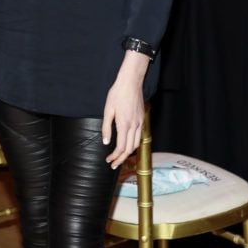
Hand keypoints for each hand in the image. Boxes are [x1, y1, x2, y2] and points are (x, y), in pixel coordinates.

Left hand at [102, 51, 147, 168]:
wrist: (131, 82)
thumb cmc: (117, 94)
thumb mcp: (107, 110)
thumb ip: (106, 128)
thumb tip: (105, 142)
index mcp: (124, 124)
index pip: (121, 147)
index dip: (115, 157)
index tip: (108, 160)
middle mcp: (134, 126)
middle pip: (129, 149)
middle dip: (121, 159)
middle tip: (113, 164)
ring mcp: (140, 123)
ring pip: (136, 144)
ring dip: (128, 153)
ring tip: (119, 158)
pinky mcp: (142, 119)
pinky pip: (139, 136)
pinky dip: (133, 144)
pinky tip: (127, 145)